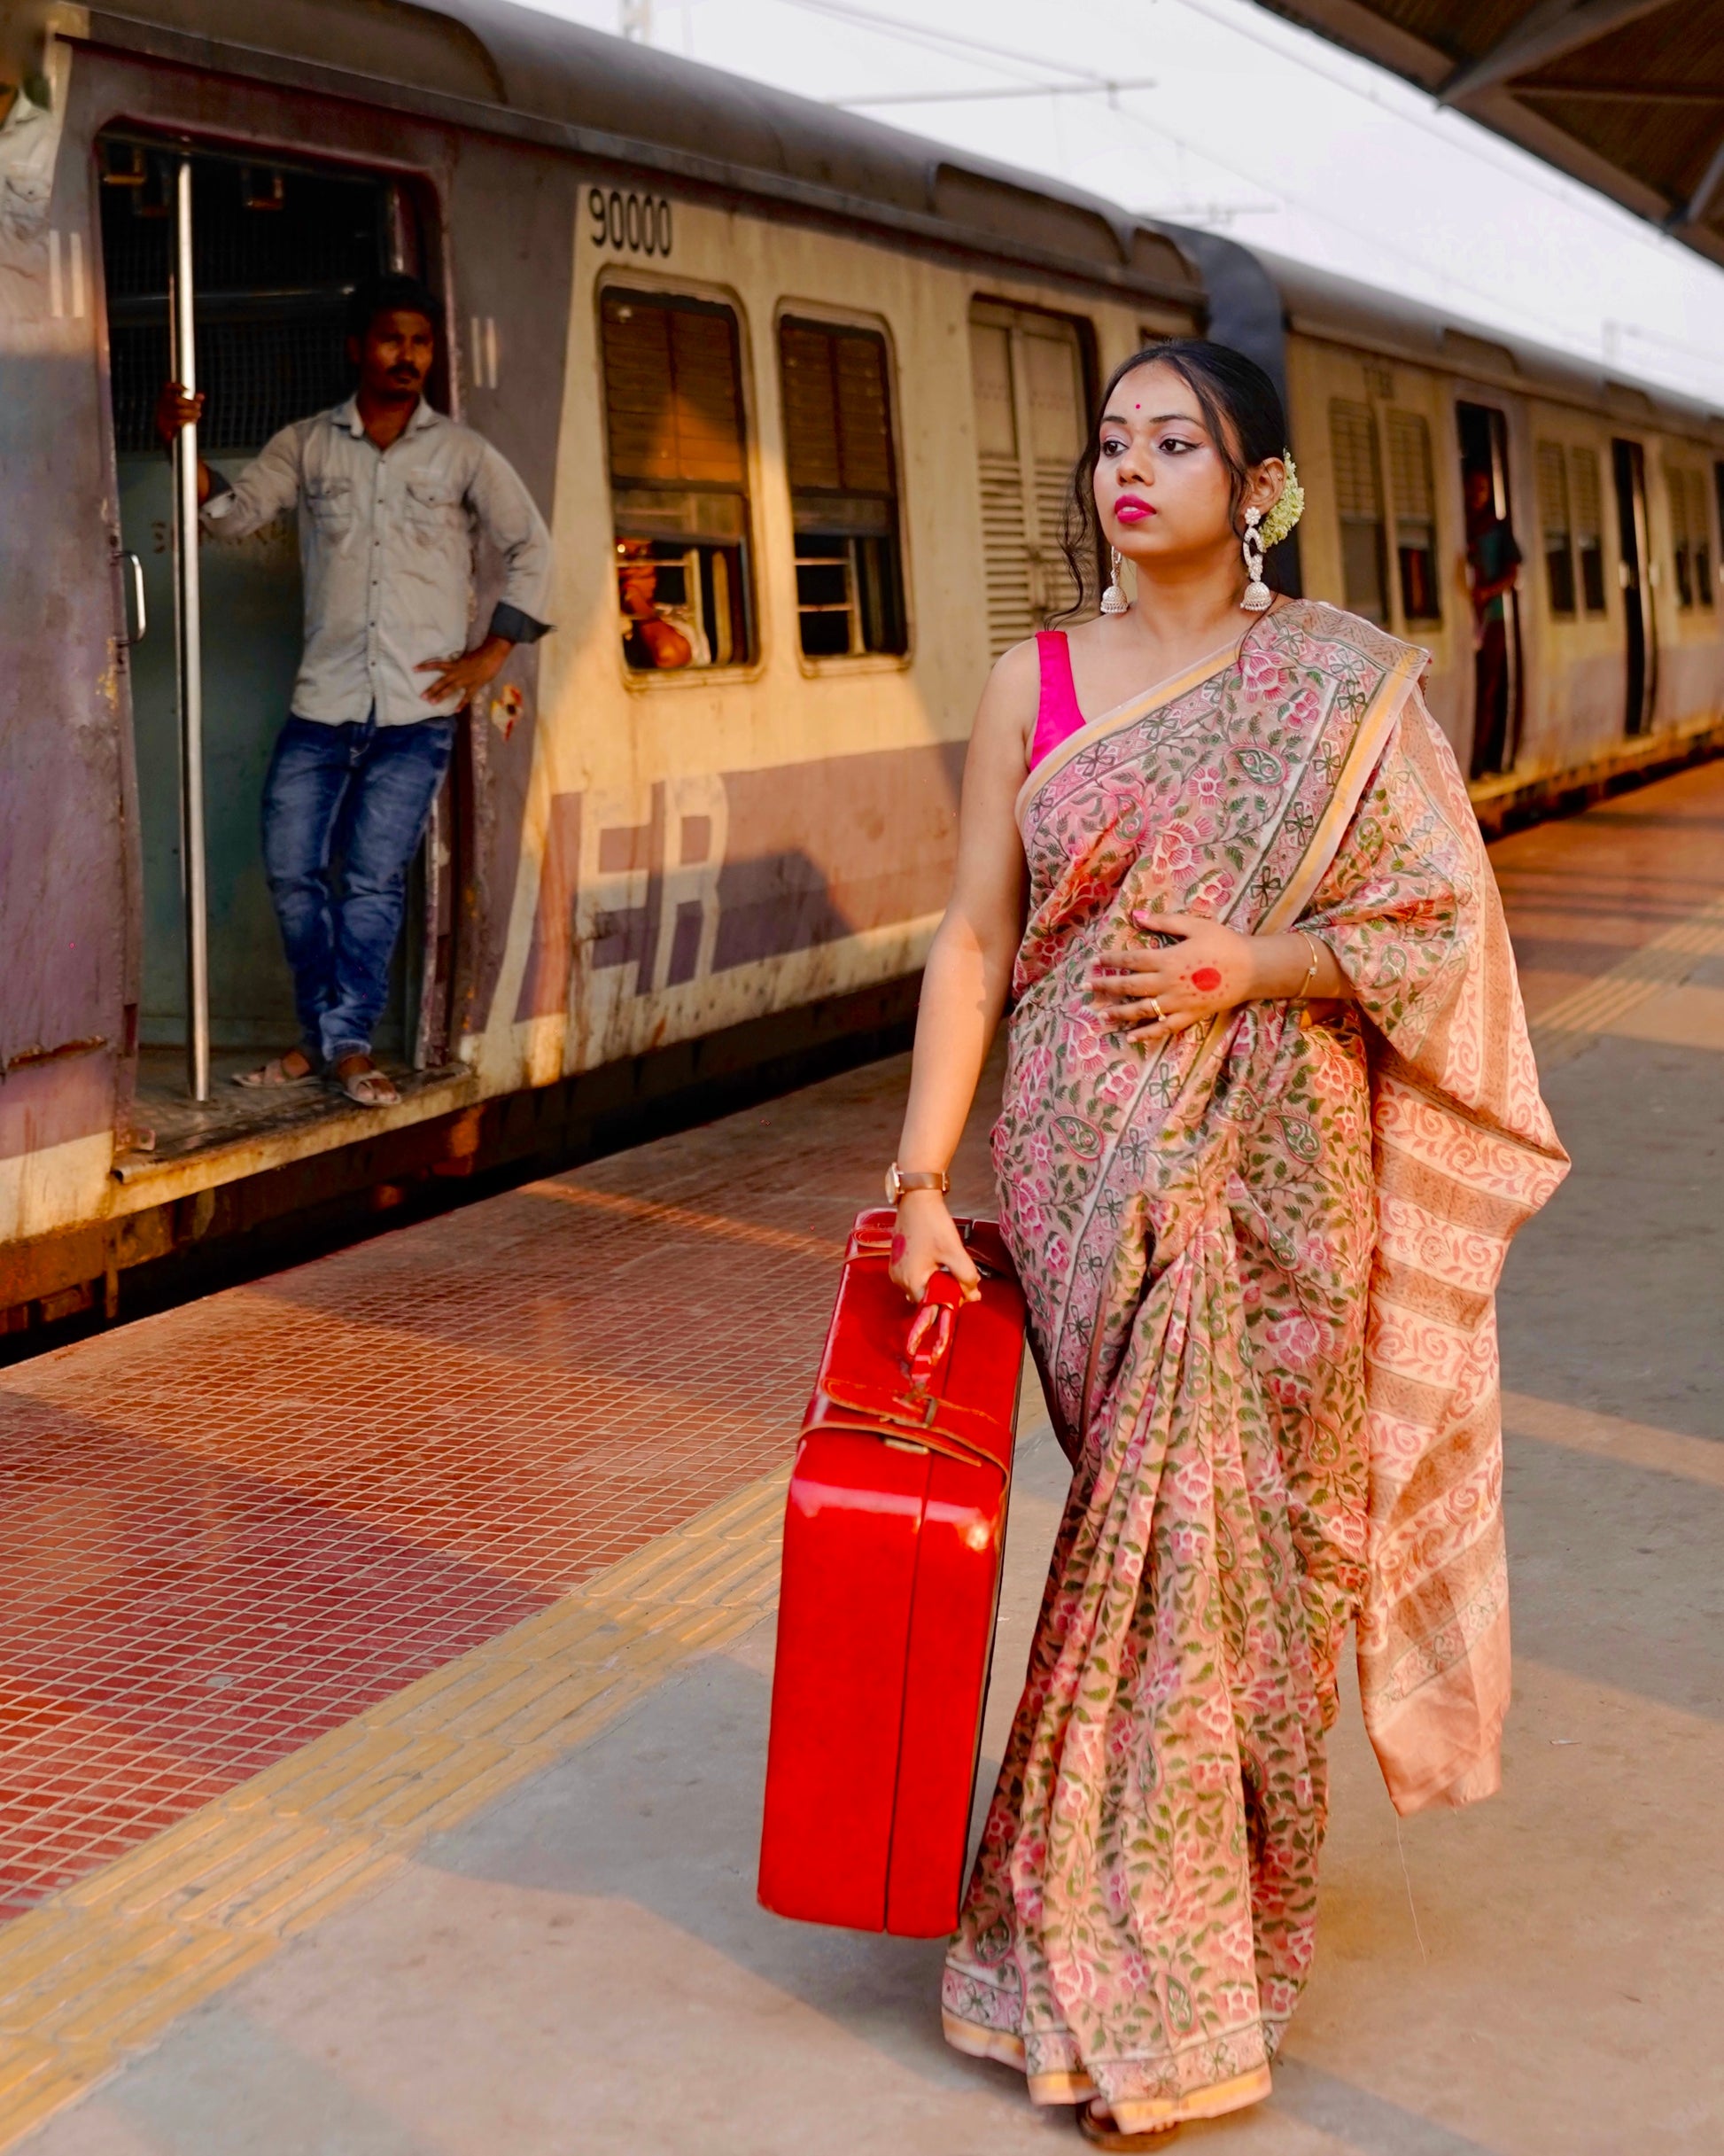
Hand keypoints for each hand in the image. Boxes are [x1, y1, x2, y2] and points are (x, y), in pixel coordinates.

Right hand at [155, 381, 203, 445]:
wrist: (176, 448)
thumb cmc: (182, 427)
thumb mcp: (188, 414)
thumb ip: (193, 404)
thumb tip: (201, 395)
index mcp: (164, 402)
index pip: (166, 388)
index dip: (176, 386)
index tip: (187, 390)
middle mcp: (160, 409)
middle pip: (175, 400)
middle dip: (189, 403)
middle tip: (198, 406)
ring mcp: (161, 420)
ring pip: (177, 412)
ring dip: (190, 412)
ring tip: (198, 414)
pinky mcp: (163, 430)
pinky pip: (177, 423)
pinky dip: (187, 421)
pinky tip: (193, 421)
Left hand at [417, 634, 511, 705]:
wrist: (492, 655)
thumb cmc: (481, 653)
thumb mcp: (466, 658)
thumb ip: (459, 664)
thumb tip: (453, 669)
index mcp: (455, 664)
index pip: (436, 665)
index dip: (425, 667)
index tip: (413, 669)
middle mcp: (457, 672)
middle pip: (441, 681)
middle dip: (431, 689)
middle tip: (422, 697)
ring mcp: (465, 680)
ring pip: (450, 689)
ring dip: (441, 696)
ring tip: (432, 703)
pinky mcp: (474, 685)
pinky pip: (467, 696)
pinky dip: (461, 703)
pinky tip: (456, 710)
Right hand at [886, 1189, 980, 1304]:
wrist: (917, 1198)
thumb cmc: (933, 1223)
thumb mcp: (954, 1252)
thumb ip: (966, 1277)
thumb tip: (973, 1296)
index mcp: (910, 1281)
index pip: (931, 1308)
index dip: (950, 1304)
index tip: (964, 1293)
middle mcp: (899, 1280)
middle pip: (926, 1299)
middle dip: (945, 1293)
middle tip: (962, 1280)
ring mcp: (896, 1270)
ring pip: (922, 1287)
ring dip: (938, 1283)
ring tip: (951, 1268)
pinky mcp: (898, 1261)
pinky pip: (915, 1276)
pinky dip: (929, 1274)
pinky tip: (940, 1262)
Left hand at [1091, 910, 1258, 1041]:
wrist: (1252, 969)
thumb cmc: (1224, 943)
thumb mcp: (1195, 925)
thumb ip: (1164, 922)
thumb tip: (1136, 916)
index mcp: (1168, 958)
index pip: (1131, 960)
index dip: (1111, 959)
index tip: (1095, 960)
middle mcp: (1168, 983)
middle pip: (1130, 986)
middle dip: (1106, 986)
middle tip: (1086, 987)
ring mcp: (1178, 1003)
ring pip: (1142, 1010)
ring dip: (1119, 1013)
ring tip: (1101, 1015)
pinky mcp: (1189, 1016)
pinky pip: (1164, 1028)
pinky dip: (1146, 1034)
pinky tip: (1131, 1038)